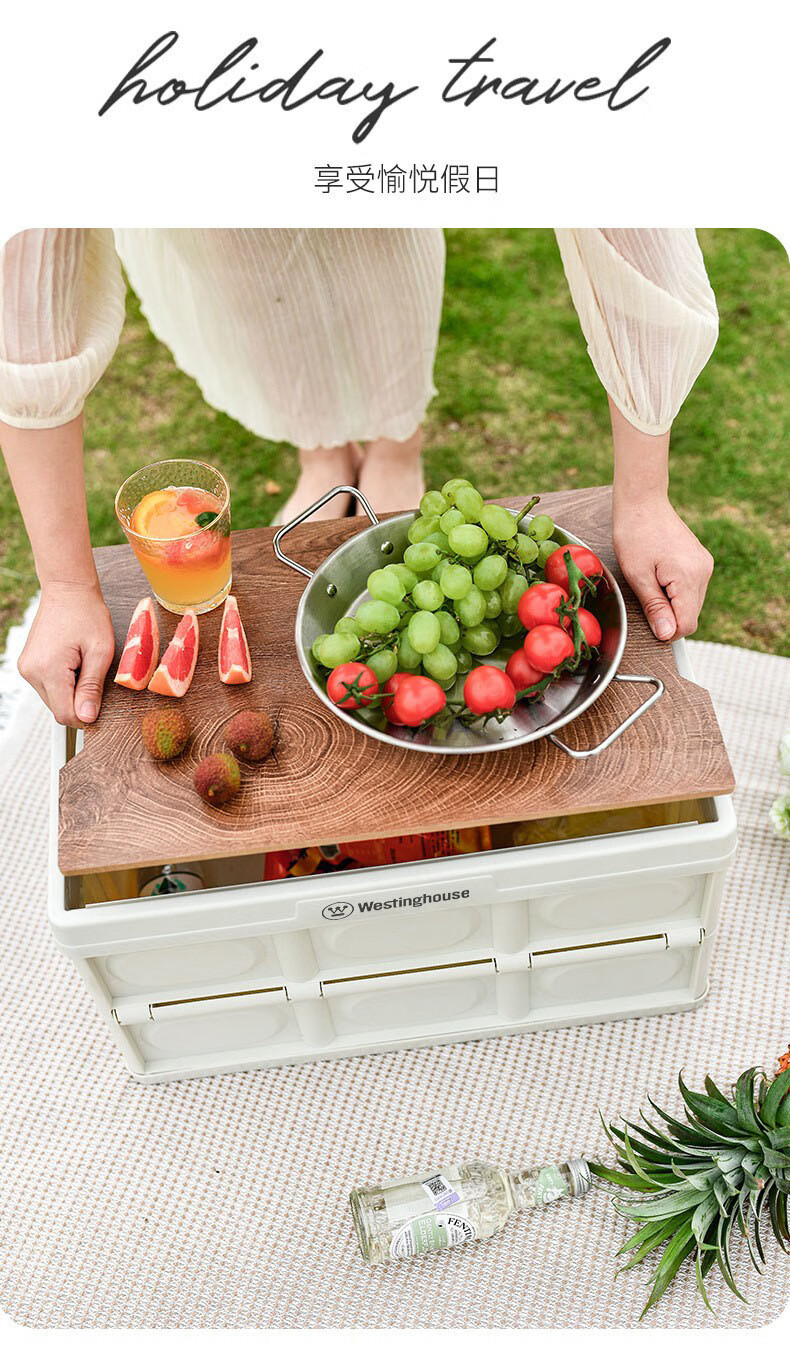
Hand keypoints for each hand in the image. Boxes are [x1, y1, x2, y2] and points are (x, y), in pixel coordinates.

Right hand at [18, 581, 114, 726]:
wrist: (68, 589)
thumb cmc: (86, 613)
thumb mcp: (100, 651)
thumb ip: (92, 687)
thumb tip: (87, 717)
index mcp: (48, 669)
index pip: (65, 714)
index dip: (86, 715)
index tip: (100, 701)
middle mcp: (31, 671)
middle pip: (58, 709)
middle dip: (80, 700)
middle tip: (93, 673)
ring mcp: (27, 668)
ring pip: (53, 700)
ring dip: (72, 691)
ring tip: (82, 664)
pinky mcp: (28, 665)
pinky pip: (48, 687)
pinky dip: (64, 683)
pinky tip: (73, 663)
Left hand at [613, 495, 713, 640]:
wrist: (643, 502)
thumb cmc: (635, 534)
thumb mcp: (638, 576)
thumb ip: (655, 607)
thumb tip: (667, 634)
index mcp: (689, 577)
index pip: (687, 624)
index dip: (667, 631)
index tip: (649, 622)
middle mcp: (703, 572)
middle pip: (691, 615)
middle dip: (668, 615)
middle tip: (645, 595)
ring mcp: (704, 564)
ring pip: (692, 603)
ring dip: (672, 603)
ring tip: (651, 580)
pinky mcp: (701, 560)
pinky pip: (692, 588)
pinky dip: (676, 591)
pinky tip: (659, 575)